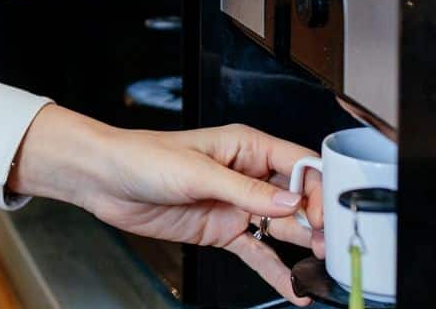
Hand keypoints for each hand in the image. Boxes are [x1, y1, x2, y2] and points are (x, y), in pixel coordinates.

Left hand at [7, 106, 326, 305]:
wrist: (105, 180)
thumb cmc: (142, 157)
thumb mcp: (195, 171)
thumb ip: (243, 190)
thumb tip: (288, 202)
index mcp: (245, 147)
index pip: (298, 165)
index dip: (317, 189)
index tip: (324, 215)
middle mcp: (246, 175)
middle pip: (297, 198)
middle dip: (317, 221)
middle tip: (330, 247)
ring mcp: (235, 205)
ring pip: (282, 227)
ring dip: (302, 246)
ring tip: (321, 268)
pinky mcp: (222, 230)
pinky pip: (257, 253)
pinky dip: (276, 271)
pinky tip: (294, 289)